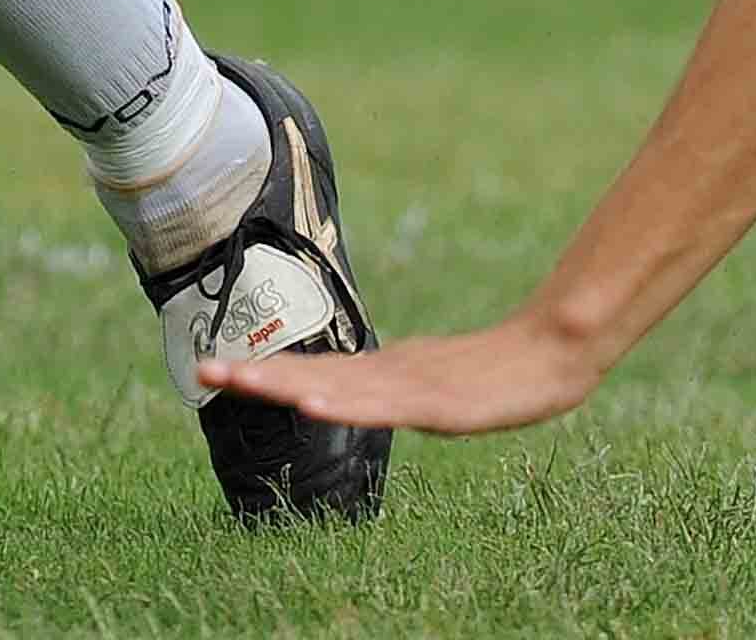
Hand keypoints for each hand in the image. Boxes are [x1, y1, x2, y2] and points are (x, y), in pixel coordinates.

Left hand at [197, 311, 605, 435]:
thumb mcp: (432, 380)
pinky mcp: (440, 401)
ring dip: (285, 384)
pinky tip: (313, 402)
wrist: (552, 351)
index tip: (216, 371)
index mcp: (386, 370)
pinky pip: (384, 405)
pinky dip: (345, 402)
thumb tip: (349, 389)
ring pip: (339, 385)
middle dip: (258, 376)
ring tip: (238, 381)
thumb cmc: (496, 368)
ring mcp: (413, 386)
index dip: (266, 373)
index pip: (316, 372)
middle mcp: (390, 373)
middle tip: (203, 372)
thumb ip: (392, 385)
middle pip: (315, 375)